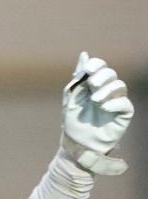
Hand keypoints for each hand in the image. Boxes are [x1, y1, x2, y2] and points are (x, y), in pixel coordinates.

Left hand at [60, 52, 133, 174]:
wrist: (77, 143)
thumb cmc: (73, 122)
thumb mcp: (72, 97)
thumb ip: (78, 78)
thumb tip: (84, 54)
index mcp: (93, 85)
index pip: (101, 67)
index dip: (97, 64)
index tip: (88, 69)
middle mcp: (106, 91)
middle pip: (111, 74)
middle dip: (101, 76)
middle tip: (91, 84)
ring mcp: (115, 102)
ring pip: (120, 86)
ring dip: (106, 90)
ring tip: (95, 100)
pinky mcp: (123, 115)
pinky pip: (125, 104)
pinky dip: (115, 103)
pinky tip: (104, 107)